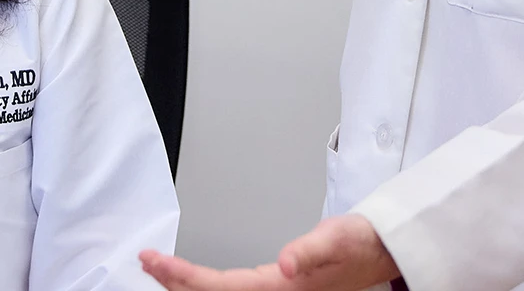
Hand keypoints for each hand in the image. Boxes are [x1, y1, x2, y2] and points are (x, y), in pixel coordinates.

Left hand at [140, 214, 399, 290]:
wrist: (379, 251)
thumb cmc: (359, 245)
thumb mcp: (337, 238)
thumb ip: (310, 250)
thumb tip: (286, 263)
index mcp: (280, 288)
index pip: (219, 287)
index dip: (183, 276)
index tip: (155, 261)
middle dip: (174, 282)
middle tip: (144, 261)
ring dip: (186, 284)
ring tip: (158, 269)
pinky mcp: (275, 290)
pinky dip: (204, 284)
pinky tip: (192, 278)